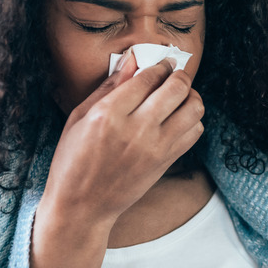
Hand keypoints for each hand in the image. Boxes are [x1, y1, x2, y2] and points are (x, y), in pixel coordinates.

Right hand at [41, 50, 204, 226]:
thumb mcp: (79, 118)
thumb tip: (132, 60)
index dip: (159, 64)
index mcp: (109, 114)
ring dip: (190, 96)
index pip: (148, 77)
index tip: (162, 62)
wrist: (82, 206)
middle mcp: (136, 129)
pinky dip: (192, 120)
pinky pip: (194, 132)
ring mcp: (155, 148)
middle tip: (174, 73)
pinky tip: (178, 119)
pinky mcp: (165, 162)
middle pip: (176, 88)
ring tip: (179, 96)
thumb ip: (108, 87)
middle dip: (178, 74)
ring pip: (193, 109)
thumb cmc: (73, 161)